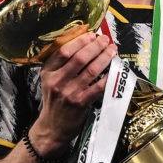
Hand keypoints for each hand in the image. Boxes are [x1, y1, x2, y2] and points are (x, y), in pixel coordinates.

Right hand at [30, 32, 117, 154]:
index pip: (63, 51)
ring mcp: (69, 92)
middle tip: (105, 39)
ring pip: (91, 70)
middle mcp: (57, 81)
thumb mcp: (49, 80)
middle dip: (95, 46)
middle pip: (79, 57)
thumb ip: (60, 64)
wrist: (52, 127)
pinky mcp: (81, 103)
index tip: (91, 35)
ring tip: (112, 50)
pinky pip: (99, 86)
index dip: (79, 40)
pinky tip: (114, 70)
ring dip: (105, 58)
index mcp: (48, 72)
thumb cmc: (54, 100)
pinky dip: (108, 77)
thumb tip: (82, 43)